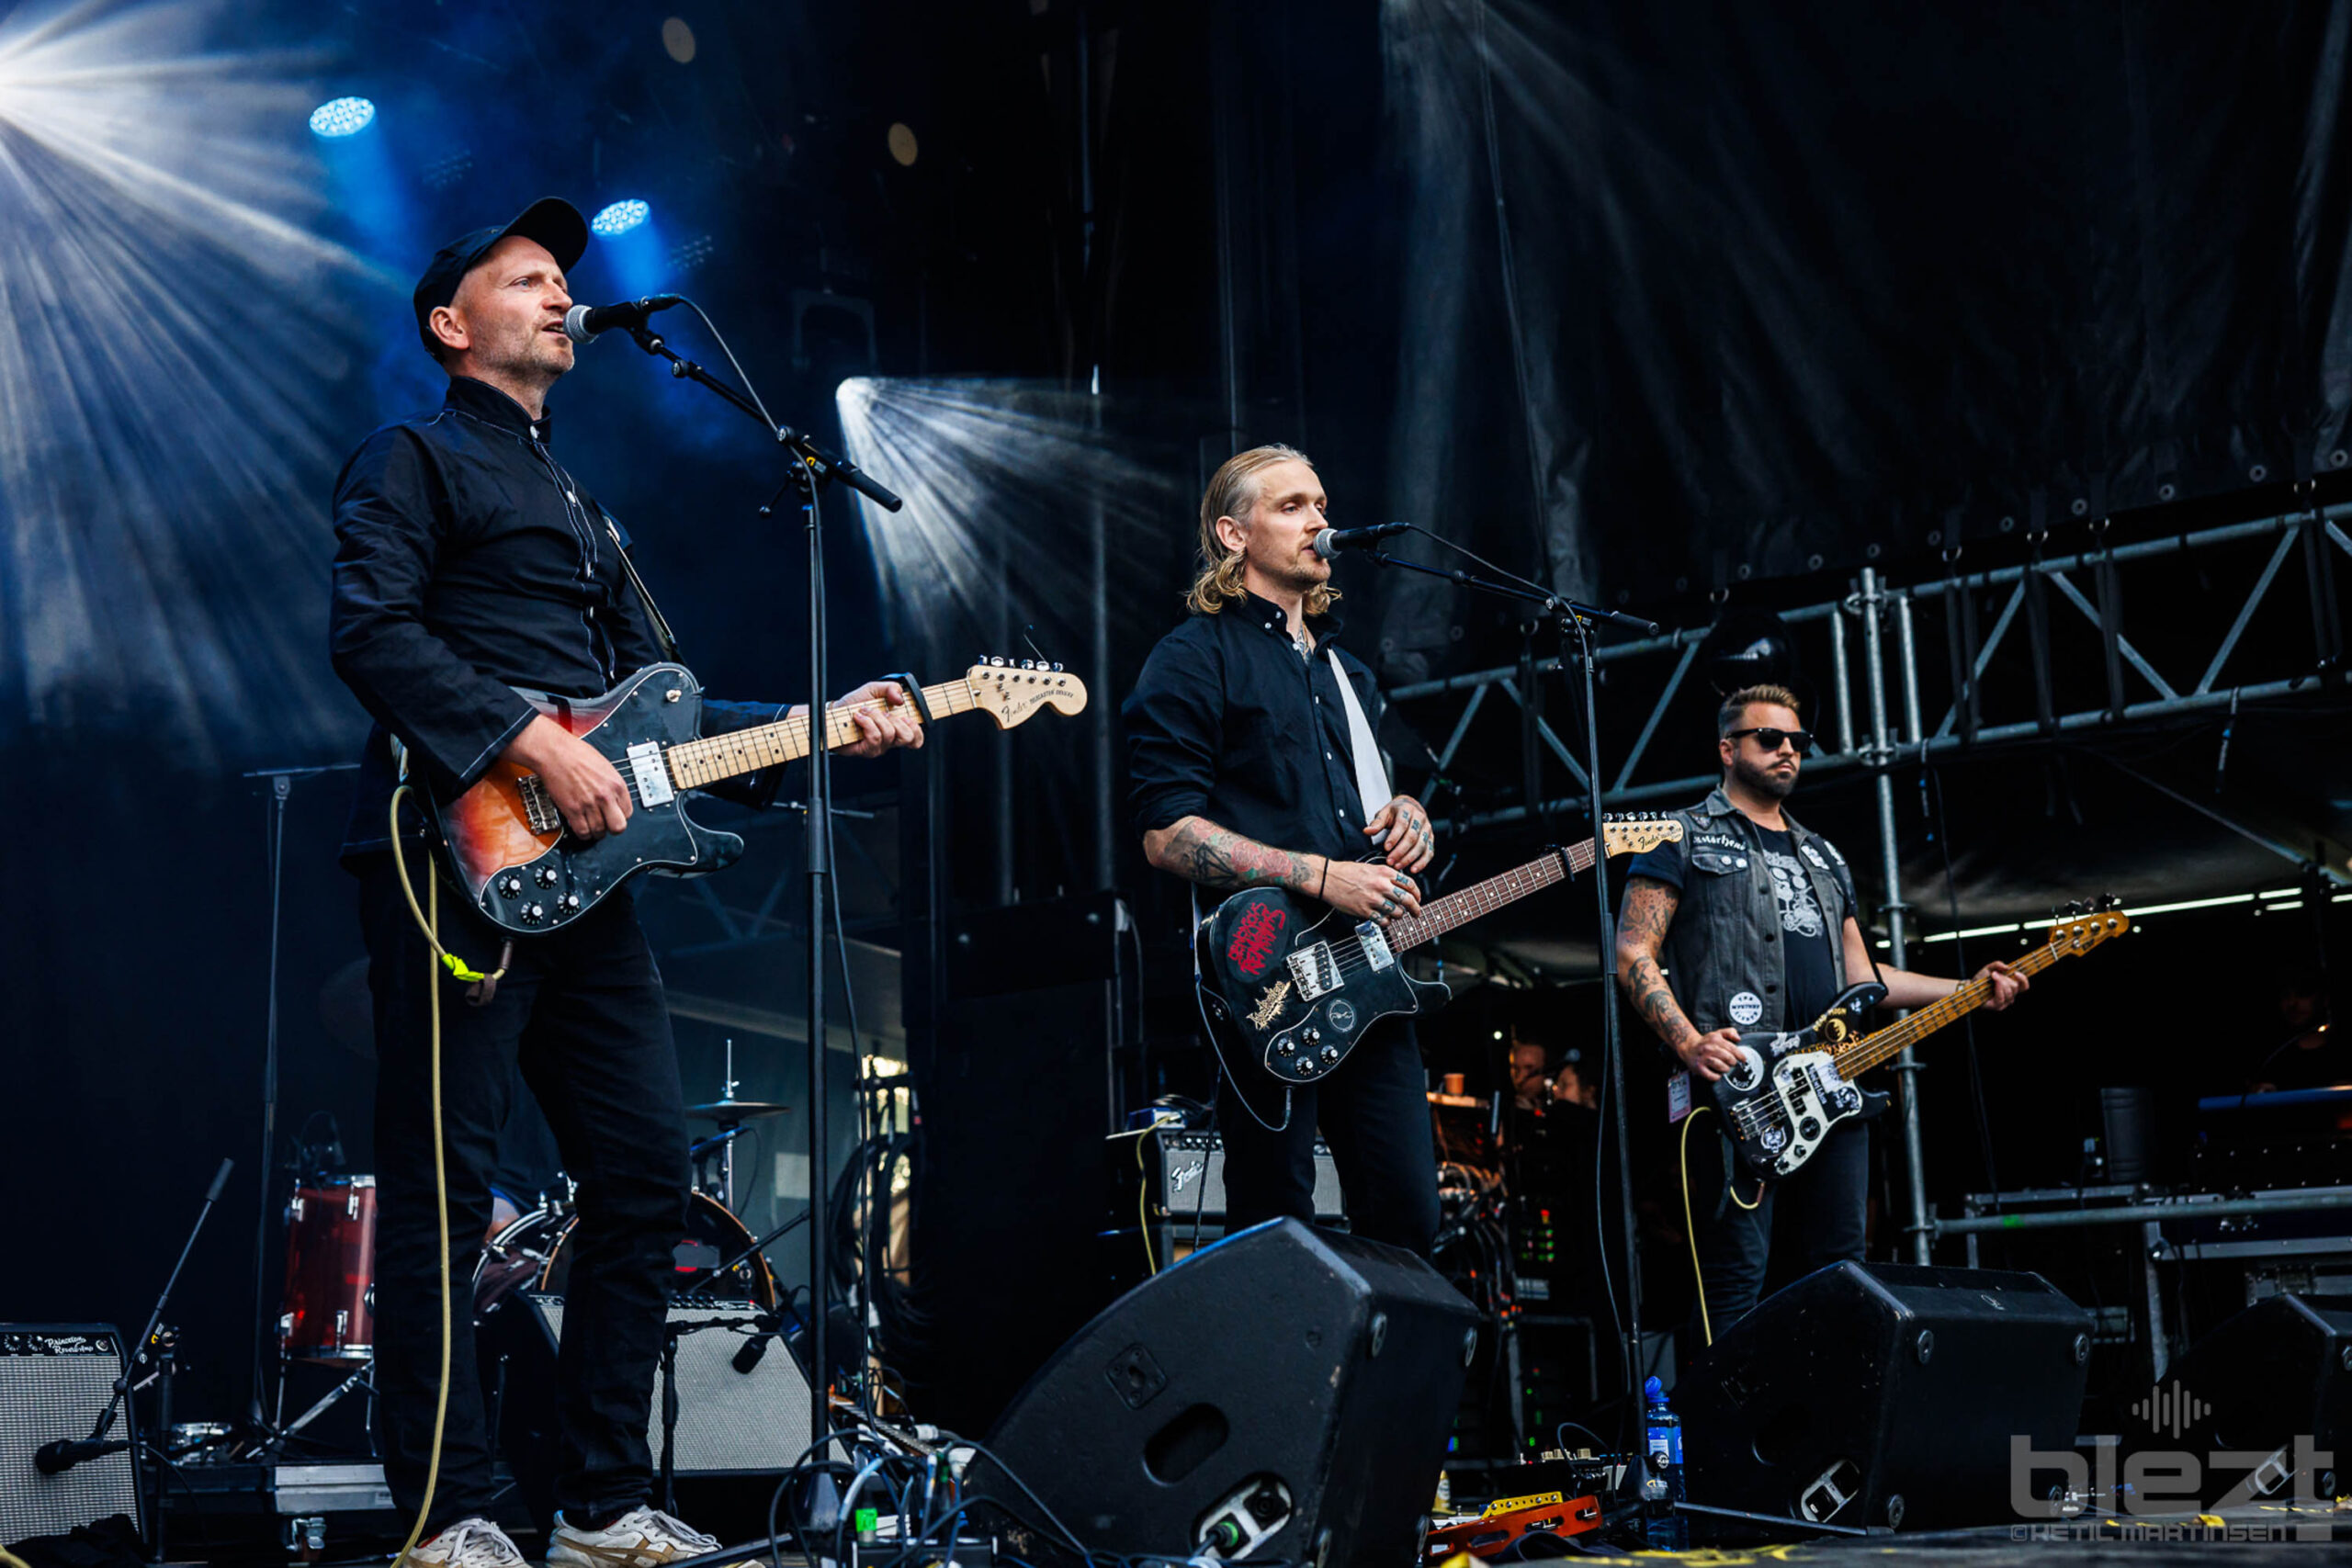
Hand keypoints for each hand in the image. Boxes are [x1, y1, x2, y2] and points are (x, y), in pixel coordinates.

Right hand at [504, 714, 630, 839]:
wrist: (554, 751)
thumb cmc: (576, 754)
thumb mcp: (605, 767)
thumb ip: (611, 785)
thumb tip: (615, 799)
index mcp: (617, 784)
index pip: (628, 812)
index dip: (620, 815)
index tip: (613, 814)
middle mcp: (605, 795)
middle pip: (618, 827)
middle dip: (612, 829)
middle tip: (606, 825)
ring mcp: (589, 804)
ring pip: (599, 831)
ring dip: (596, 832)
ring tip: (591, 826)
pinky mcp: (572, 809)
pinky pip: (582, 831)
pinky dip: (583, 833)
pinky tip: (581, 827)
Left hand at [832, 680, 924, 758]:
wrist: (834, 713)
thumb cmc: (855, 703)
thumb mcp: (874, 689)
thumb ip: (891, 688)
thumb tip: (900, 698)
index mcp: (896, 727)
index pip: (916, 738)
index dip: (917, 729)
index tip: (906, 716)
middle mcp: (890, 740)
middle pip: (908, 738)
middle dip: (896, 720)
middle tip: (883, 712)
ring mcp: (879, 747)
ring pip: (889, 734)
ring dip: (876, 717)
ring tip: (864, 711)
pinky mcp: (867, 750)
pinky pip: (874, 736)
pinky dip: (866, 722)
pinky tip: (858, 717)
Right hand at [1321, 859, 1423, 923]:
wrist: (1328, 878)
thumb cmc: (1347, 872)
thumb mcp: (1371, 867)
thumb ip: (1387, 876)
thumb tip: (1401, 887)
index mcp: (1384, 872)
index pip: (1410, 884)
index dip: (1417, 894)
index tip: (1417, 899)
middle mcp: (1381, 885)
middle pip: (1408, 900)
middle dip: (1415, 909)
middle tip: (1416, 913)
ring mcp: (1373, 899)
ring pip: (1397, 913)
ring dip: (1399, 916)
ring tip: (1395, 915)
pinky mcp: (1364, 911)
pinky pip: (1383, 921)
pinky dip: (1387, 922)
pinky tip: (1384, 919)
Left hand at [1364, 793, 1436, 872]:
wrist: (1409, 808)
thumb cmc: (1395, 813)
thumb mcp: (1384, 813)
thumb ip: (1377, 823)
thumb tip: (1367, 831)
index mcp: (1407, 810)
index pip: (1402, 824)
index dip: (1394, 837)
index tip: (1386, 848)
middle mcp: (1420, 819)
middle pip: (1412, 837)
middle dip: (1401, 851)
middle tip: (1390, 861)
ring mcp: (1427, 829)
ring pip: (1421, 846)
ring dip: (1409, 858)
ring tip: (1398, 866)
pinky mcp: (1431, 839)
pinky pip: (1429, 852)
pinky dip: (1422, 862)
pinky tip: (1413, 869)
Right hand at [1676, 1026, 1744, 1082]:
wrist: (1688, 1047)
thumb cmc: (1706, 1042)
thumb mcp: (1717, 1033)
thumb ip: (1729, 1032)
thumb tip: (1738, 1039)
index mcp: (1715, 1039)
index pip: (1732, 1048)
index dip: (1740, 1055)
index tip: (1743, 1059)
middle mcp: (1709, 1048)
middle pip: (1728, 1058)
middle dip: (1733, 1062)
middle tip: (1732, 1063)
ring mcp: (1703, 1058)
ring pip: (1720, 1066)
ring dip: (1726, 1069)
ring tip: (1725, 1068)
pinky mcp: (1698, 1068)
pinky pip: (1711, 1075)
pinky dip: (1717, 1077)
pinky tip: (1718, 1074)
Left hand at [1978, 960, 2028, 1010]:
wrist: (1969, 987)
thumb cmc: (1981, 979)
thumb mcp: (1989, 968)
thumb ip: (1997, 964)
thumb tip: (2007, 967)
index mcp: (2011, 988)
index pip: (2024, 986)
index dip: (2023, 980)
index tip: (2016, 973)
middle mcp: (2010, 996)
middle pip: (2015, 987)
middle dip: (2005, 979)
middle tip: (1995, 974)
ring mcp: (2004, 1003)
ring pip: (2009, 992)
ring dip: (2001, 982)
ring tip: (1993, 976)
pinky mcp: (1997, 1006)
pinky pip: (2001, 997)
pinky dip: (1998, 988)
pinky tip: (1994, 980)